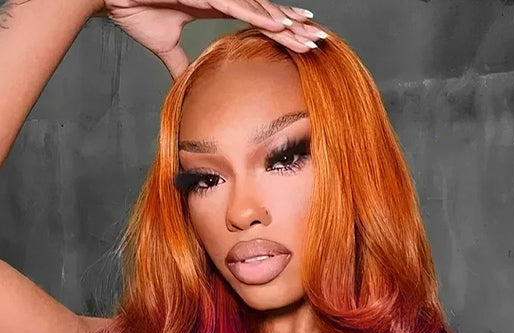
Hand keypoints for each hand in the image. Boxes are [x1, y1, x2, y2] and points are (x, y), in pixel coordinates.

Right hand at [96, 1, 323, 77]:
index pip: (257, 18)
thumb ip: (180, 63)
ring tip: (306, 34)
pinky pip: (235, 0)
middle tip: (318, 41)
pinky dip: (257, 12)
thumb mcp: (164, 45)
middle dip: (293, 26)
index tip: (303, 41)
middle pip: (265, 10)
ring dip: (282, 20)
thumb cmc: (135, 6)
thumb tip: (186, 84)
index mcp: (216, 4)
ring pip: (257, 5)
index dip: (282, 29)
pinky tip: (277, 22)